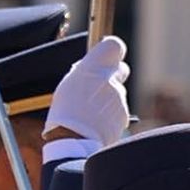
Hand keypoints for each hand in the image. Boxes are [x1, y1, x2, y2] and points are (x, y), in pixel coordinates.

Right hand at [45, 36, 129, 156]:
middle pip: (120, 68)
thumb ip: (84, 73)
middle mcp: (109, 80)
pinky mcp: (124, 114)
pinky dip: (112, 113)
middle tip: (99, 86)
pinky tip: (98, 122)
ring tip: (92, 112)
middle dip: (113, 75)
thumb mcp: (68, 86)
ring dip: (110, 98)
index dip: (111, 51)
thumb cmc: (65, 114)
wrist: (73, 143)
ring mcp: (119, 97)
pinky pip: (120, 108)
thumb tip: (93, 67)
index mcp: (92, 68)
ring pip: (119, 91)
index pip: (113, 46)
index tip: (106, 56)